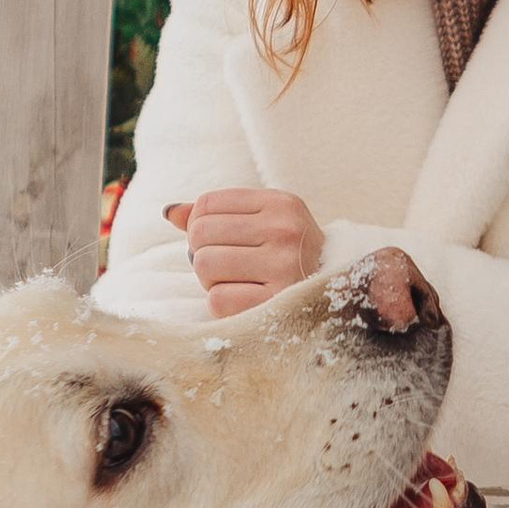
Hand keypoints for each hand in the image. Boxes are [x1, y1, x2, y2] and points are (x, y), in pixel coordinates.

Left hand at [166, 188, 321, 318]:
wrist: (340, 296)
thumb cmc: (290, 256)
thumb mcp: (264, 223)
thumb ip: (217, 215)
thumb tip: (169, 212)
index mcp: (282, 204)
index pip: (207, 203)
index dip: (199, 224)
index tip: (220, 241)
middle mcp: (286, 231)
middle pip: (200, 233)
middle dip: (203, 252)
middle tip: (228, 265)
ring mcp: (284, 268)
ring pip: (204, 265)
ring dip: (210, 279)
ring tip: (236, 281)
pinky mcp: (276, 304)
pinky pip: (216, 300)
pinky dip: (222, 304)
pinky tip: (245, 301)